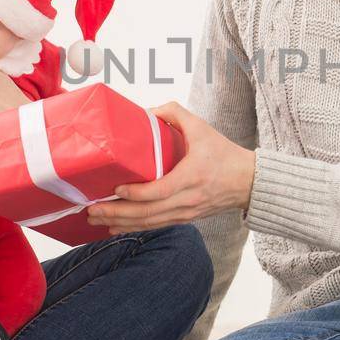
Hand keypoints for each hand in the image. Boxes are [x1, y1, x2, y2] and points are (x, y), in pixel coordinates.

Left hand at [86, 102, 254, 232]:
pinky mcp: (184, 218)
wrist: (247, 182)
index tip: (116, 189)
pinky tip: (115, 227)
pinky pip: (155, 226)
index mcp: (192, 177)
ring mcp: (185, 212)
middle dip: (117, 213)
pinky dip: (133, 228)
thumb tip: (147, 111)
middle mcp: (187, 200)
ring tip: (96, 218)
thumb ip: (175, 114)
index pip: (160, 191)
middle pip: (147, 213)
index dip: (136, 193)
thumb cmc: (225, 155)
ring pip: (149, 223)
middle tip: (92, 208)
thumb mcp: (202, 128)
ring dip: (120, 223)